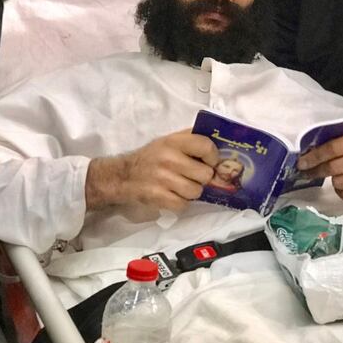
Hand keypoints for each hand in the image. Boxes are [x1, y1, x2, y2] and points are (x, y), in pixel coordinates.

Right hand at [85, 130, 219, 211]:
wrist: (122, 175)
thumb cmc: (152, 157)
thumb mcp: (169, 140)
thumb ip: (191, 138)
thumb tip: (220, 143)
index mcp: (174, 141)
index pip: (206, 147)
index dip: (213, 157)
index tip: (209, 162)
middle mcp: (169, 158)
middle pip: (205, 174)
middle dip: (201, 178)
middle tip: (192, 176)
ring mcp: (163, 178)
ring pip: (196, 191)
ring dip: (191, 191)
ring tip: (181, 186)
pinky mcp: (157, 196)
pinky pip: (183, 204)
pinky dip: (180, 203)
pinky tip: (172, 195)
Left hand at [296, 134, 342, 206]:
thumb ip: (331, 145)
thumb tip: (306, 153)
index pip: (333, 148)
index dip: (315, 156)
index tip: (301, 162)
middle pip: (333, 167)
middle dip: (317, 170)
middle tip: (306, 173)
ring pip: (338, 182)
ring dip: (334, 181)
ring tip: (338, 177)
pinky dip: (342, 191)